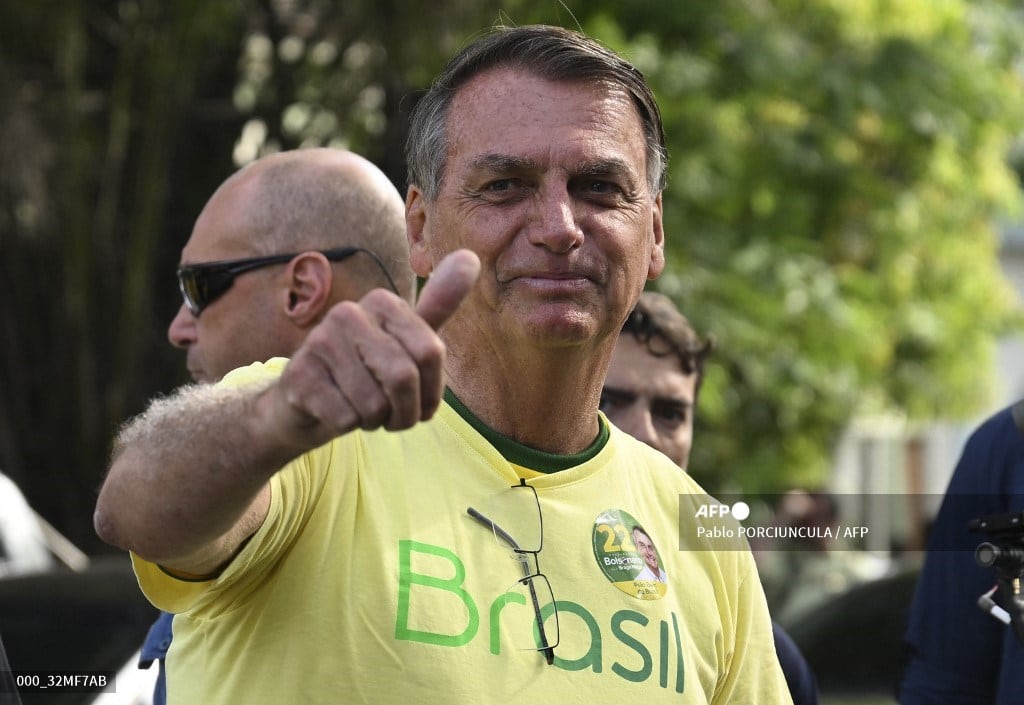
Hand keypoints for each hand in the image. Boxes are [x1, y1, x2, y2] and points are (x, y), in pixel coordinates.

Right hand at [266, 249, 479, 450]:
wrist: (309, 401)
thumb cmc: (369, 370)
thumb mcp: (409, 339)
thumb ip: (439, 304)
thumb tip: (470, 256)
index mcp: (381, 301)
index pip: (430, 353)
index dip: (431, 392)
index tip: (420, 401)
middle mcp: (348, 313)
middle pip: (402, 379)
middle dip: (404, 413)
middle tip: (393, 417)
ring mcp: (319, 342)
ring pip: (373, 404)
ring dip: (376, 422)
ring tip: (363, 411)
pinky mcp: (298, 377)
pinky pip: (345, 418)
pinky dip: (348, 427)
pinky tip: (337, 412)